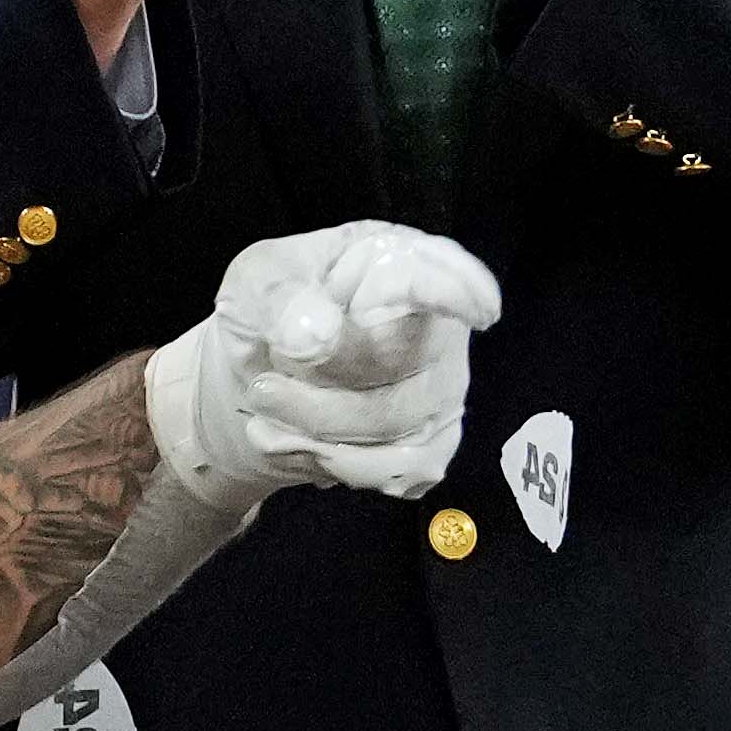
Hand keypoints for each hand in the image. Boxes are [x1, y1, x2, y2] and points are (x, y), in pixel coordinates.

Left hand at [153, 219, 501, 502]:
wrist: (265, 375)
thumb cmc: (273, 312)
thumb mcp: (255, 283)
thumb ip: (279, 297)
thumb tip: (315, 335)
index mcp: (402, 261)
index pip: (438, 277)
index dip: (453, 295)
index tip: (475, 309)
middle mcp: (439, 322)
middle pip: (404, 365)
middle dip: (320, 393)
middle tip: (262, 392)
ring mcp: (444, 386)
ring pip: (396, 426)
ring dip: (316, 434)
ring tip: (267, 418)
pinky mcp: (434, 439)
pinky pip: (400, 468)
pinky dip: (336, 464)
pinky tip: (298, 445)